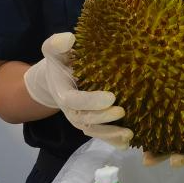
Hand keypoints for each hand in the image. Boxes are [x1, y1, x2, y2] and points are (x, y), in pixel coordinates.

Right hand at [23, 32, 132, 147]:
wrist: (54, 80)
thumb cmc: (60, 63)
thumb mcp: (54, 51)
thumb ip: (57, 45)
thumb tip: (69, 38)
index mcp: (63, 92)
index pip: (75, 100)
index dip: (91, 101)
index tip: (111, 96)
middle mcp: (71, 110)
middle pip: (85, 119)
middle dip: (103, 118)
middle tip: (122, 112)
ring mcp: (80, 119)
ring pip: (93, 131)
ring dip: (110, 134)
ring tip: (129, 134)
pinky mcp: (90, 124)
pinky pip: (100, 135)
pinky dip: (112, 141)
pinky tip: (127, 143)